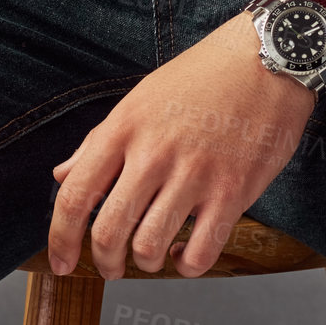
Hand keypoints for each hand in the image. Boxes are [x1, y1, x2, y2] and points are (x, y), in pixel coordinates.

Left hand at [47, 10, 316, 279]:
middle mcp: (154, 152)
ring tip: (150, 254)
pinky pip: (198, 254)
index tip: (60, 261)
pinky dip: (185, 266)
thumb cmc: (203, 75)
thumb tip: (63, 175)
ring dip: (144, 262)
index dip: (59, 239)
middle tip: (110, 266)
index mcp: (125, 126)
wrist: (266, 59)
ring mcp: (194, 174)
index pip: (75, 195)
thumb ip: (99, 140)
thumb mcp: (142, 97)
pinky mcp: (232, 192)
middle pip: (107, 232)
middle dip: (103, 261)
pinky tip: (184, 252)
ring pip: (148, 248)